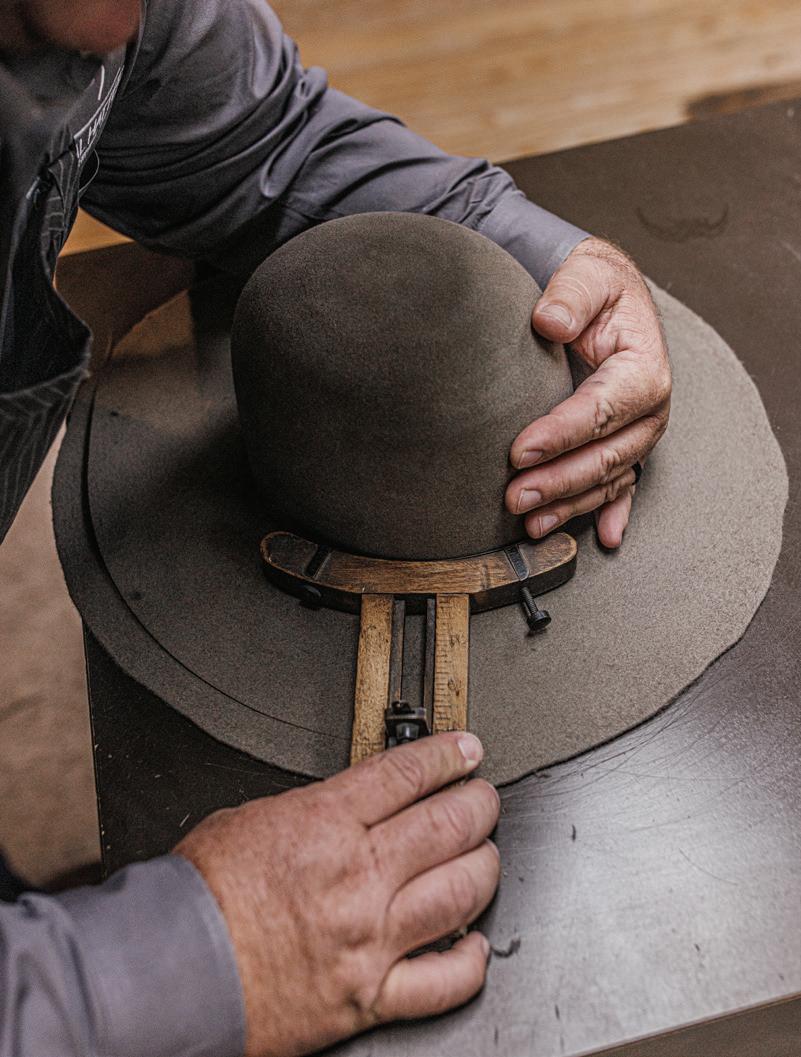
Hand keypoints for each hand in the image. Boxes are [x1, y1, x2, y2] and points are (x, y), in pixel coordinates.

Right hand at [175, 732, 499, 1056]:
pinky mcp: (369, 995)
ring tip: (485, 854)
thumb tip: (352, 803)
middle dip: (478, 803)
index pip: (408, 775)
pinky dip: (470, 960)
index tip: (466, 752)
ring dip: (484, 866)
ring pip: (461, 892)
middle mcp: (358, 877)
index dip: (448, 756)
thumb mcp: (251, 818)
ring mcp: (370, 937)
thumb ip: (313, 809)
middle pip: (449, 825)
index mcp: (326, 824)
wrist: (171, 972)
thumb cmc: (199, 896)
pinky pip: (445, 981)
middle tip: (483, 797)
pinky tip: (475, 943)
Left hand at [505, 237, 670, 547]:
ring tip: (530, 523)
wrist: (600, 296)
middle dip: (559, 481)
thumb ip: (570, 294)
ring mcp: (638, 434)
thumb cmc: (594, 285)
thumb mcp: (587, 274)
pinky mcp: (623, 446)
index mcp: (644, 370)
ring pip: (607, 479)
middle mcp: (649, 409)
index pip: (601, 410)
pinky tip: (605, 538)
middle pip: (606, 456)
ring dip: (571, 505)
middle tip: (514, 496)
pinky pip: (620, 487)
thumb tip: (550, 321)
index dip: (561, 434)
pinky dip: (610, 513)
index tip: (519, 450)